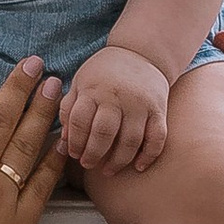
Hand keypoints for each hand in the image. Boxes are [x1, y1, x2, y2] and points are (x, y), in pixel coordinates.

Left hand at [60, 43, 169, 170]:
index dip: (75, 141)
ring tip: (108, 170)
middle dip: (94, 154)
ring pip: (130, 141)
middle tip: (89, 164)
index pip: (80, 121)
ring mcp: (140, 104)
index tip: (74, 153)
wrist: (141, 52)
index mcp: (93, 89)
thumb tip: (64, 140)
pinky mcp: (159, 110)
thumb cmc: (104, 73)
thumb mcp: (80, 82)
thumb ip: (69, 108)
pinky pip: (157, 138)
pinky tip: (138, 167)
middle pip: (104, 133)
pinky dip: (149, 156)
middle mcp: (117, 97)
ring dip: (118, 161)